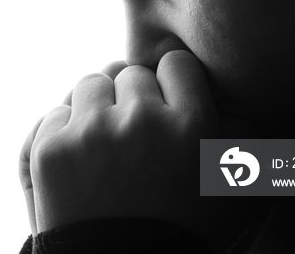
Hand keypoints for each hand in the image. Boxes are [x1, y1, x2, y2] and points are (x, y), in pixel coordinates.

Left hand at [19, 51, 257, 247]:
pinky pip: (56, 113)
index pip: (176, 63)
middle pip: (130, 73)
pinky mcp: (51, 149)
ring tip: (104, 144)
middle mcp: (141, 120)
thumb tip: (234, 104)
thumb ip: (242, 138)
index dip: (171, 83)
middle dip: (132, 99)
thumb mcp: (230, 189)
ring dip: (96, 108)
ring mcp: (91, 133)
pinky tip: (78, 162)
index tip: (167, 104)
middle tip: (134, 135)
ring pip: (91, 85)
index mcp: (190, 125)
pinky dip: (64, 132)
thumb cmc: (181, 232)